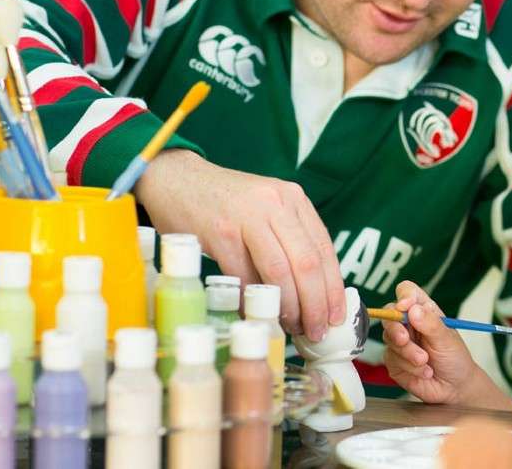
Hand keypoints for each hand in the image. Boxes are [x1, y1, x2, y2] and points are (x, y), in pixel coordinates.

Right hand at [134, 149, 344, 339]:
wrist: (176, 179)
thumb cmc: (224, 202)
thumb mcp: (266, 208)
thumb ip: (289, 238)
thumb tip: (313, 293)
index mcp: (293, 199)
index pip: (325, 250)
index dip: (334, 288)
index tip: (336, 317)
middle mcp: (276, 204)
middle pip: (307, 263)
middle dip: (315, 305)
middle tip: (316, 332)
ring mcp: (248, 216)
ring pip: (280, 272)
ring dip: (288, 307)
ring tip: (292, 327)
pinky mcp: (220, 233)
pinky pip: (243, 277)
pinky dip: (252, 301)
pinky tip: (257, 315)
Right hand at [383, 281, 511, 409]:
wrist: (455, 387)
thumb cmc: (455, 358)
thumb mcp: (447, 339)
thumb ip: (430, 323)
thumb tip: (412, 309)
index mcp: (424, 311)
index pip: (407, 292)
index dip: (403, 296)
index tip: (405, 307)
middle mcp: (409, 324)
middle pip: (389, 314)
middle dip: (396, 329)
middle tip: (406, 340)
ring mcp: (399, 342)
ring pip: (389, 340)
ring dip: (408, 354)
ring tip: (426, 363)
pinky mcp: (394, 361)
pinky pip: (392, 359)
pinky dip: (409, 367)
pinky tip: (424, 372)